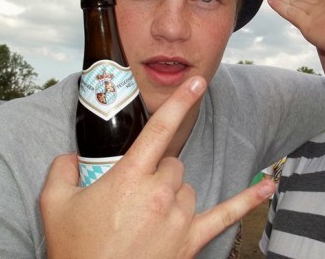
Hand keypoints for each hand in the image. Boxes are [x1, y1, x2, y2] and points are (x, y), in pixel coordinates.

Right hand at [40, 76, 274, 258]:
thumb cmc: (76, 250)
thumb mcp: (54, 205)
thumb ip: (62, 169)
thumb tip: (71, 156)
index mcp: (129, 178)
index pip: (159, 130)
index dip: (179, 102)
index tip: (197, 81)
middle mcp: (159, 193)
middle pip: (173, 164)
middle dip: (157, 173)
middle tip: (135, 196)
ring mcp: (178, 217)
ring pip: (188, 187)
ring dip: (174, 193)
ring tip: (148, 215)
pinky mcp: (191, 239)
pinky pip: (226, 215)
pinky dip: (248, 199)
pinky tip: (269, 185)